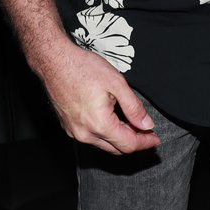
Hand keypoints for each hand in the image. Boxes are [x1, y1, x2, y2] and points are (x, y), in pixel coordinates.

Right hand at [35, 40, 160, 154]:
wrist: (54, 61)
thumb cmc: (82, 68)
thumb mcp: (117, 83)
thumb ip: (134, 107)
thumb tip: (146, 124)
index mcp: (99, 124)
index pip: (128, 145)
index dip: (145, 142)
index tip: (155, 138)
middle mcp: (84, 133)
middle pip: (117, 148)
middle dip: (134, 141)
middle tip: (146, 130)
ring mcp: (74, 131)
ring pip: (104, 144)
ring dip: (119, 137)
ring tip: (131, 123)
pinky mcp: (68, 126)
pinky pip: (91, 137)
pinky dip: (105, 133)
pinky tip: (112, 119)